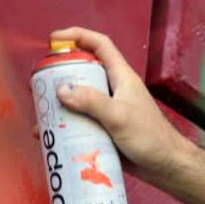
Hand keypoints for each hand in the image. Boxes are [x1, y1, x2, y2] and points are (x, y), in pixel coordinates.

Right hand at [48, 27, 192, 182]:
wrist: (166, 167)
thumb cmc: (151, 138)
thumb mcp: (120, 116)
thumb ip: (92, 101)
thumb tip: (62, 89)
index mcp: (121, 77)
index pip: (100, 45)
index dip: (77, 36)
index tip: (54, 39)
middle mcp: (113, 91)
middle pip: (82, 73)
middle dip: (59, 76)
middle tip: (38, 85)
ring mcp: (108, 111)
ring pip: (78, 101)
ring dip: (59, 106)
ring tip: (40, 116)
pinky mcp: (104, 130)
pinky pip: (80, 123)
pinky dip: (65, 127)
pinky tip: (51, 137)